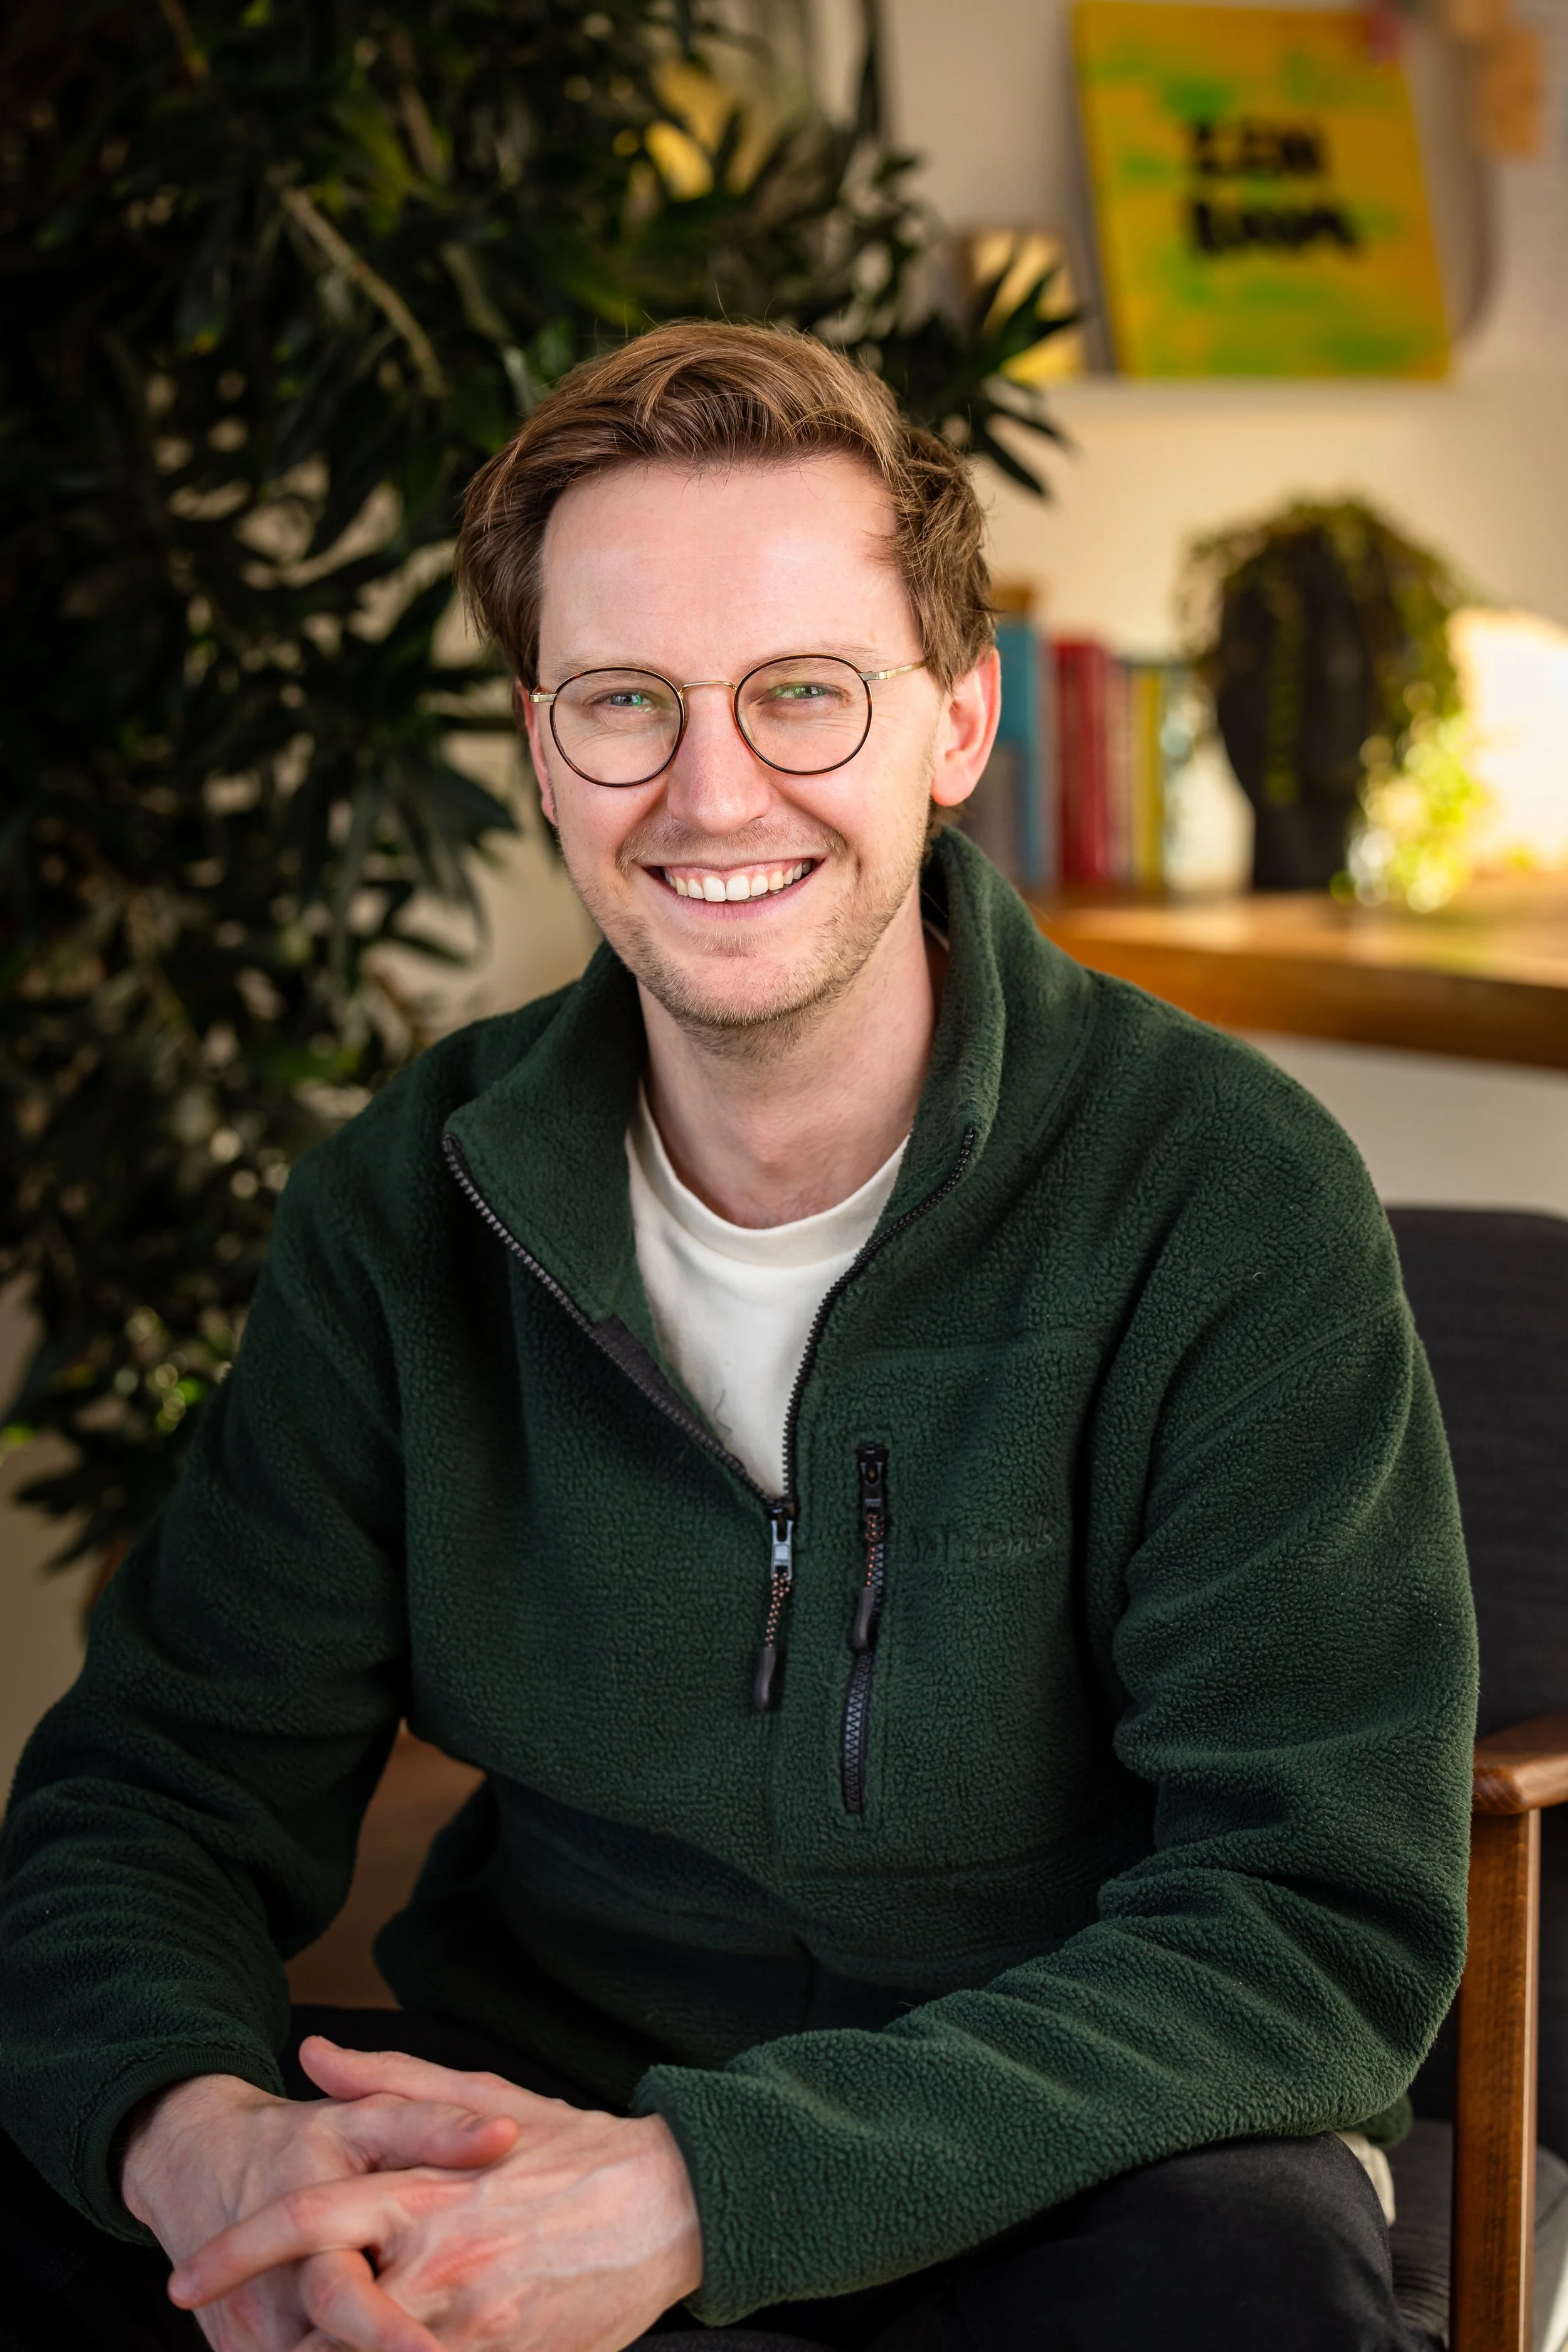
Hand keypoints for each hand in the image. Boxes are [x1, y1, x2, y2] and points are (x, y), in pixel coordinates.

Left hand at [167, 2039, 703, 2351]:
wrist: (674, 2200)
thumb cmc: (574, 2146)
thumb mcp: (482, 2096)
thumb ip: (389, 2081)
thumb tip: (311, 2052)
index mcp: (423, 2188)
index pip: (306, 2219)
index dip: (236, 2252)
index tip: (183, 2281)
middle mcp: (439, 2258)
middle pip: (320, 2319)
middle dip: (280, 2340)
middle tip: (255, 2344)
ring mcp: (473, 2320)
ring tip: (312, 2349)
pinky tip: (395, 2351)